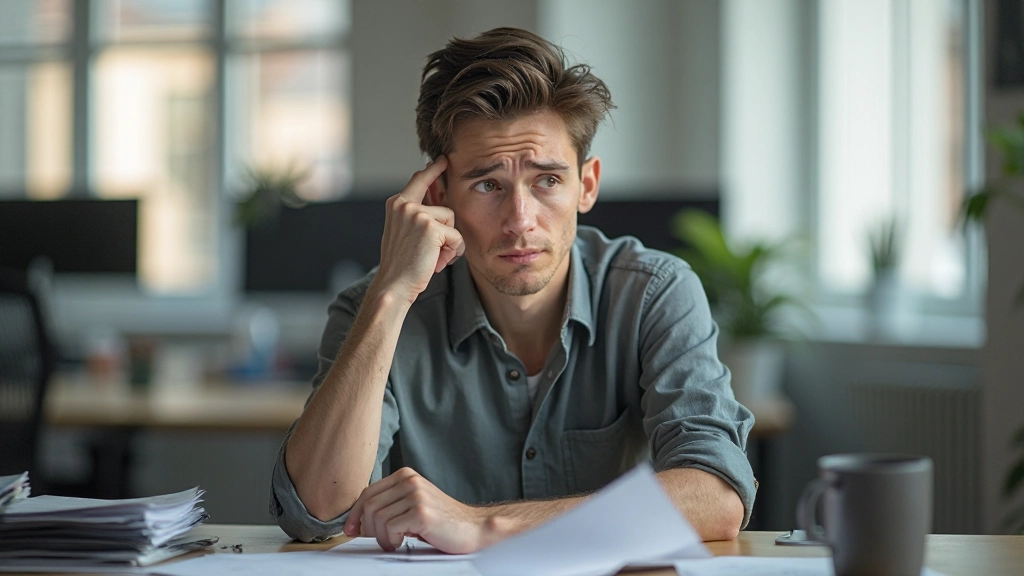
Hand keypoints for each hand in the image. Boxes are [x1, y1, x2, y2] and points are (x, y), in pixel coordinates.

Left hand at [342, 467, 492, 553]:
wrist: (472, 528)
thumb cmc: (441, 521)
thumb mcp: (412, 504)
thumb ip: (390, 503)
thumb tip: (358, 518)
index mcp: (405, 476)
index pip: (368, 492)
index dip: (355, 514)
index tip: (351, 530)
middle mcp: (410, 481)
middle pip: (369, 506)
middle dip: (368, 529)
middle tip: (381, 540)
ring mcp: (416, 495)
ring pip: (377, 518)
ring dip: (381, 537)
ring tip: (394, 542)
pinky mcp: (421, 512)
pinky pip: (390, 528)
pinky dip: (390, 541)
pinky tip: (402, 542)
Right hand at [373, 157, 464, 304]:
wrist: (393, 285)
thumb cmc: (402, 265)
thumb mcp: (405, 234)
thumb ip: (417, 218)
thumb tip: (442, 207)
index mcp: (396, 204)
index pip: (418, 180)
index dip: (432, 170)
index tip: (442, 159)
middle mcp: (405, 204)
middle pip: (444, 206)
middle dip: (447, 227)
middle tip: (436, 233)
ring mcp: (417, 213)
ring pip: (452, 221)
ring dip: (449, 243)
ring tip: (433, 258)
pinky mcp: (430, 227)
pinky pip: (456, 237)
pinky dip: (453, 252)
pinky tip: (438, 262)